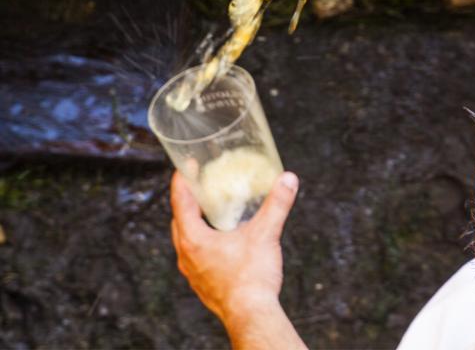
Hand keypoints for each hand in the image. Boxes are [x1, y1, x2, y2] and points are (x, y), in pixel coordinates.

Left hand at [170, 169, 298, 325]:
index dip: (182, 180)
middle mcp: (186, 255)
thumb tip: (288, 179)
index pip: (179, 202)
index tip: (187, 165)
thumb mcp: (266, 234)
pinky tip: (222, 241)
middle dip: (189, 201)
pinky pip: (196, 255)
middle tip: (202, 185)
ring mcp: (192, 272)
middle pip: (180, 220)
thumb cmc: (252, 278)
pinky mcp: (202, 283)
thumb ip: (277, 204)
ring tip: (212, 212)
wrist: (251, 316)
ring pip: (186, 240)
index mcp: (193, 240)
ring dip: (195, 223)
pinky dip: (203, 241)